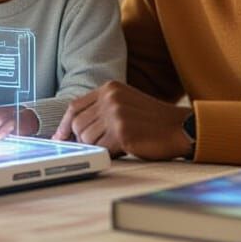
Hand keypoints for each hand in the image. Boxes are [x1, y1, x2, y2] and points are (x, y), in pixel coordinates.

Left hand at [52, 81, 191, 159]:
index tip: (60, 137)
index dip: (64, 125)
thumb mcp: (125, 104)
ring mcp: (116, 114)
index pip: (74, 107)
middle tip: (99, 145)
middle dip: (83, 140)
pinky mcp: (122, 132)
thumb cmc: (152, 121)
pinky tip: (123, 148)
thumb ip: (100, 110)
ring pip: (86, 139)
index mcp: (109, 88)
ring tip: (116, 144)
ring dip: (98, 147)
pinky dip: (108, 153)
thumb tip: (71, 129)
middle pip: (77, 125)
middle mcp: (110, 98)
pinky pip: (101, 149)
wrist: (180, 128)